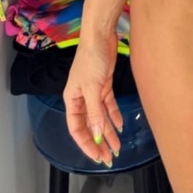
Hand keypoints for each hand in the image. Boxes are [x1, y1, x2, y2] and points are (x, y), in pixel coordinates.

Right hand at [63, 30, 122, 165]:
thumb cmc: (91, 58)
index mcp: (72, 99)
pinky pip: (109, 105)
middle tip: (108, 157)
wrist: (100, 35)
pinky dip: (114, 116)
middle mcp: (81, 98)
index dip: (86, 143)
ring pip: (100, 117)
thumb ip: (94, 112)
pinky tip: (120, 126)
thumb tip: (97, 134)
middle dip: (98, 142)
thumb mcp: (92, 87)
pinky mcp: (104, 84)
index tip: (97, 155)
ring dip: (108, 132)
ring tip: (117, 147)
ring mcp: (93, 92)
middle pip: (89, 125)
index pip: (77, 128)